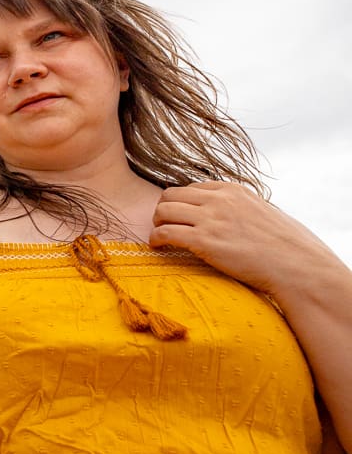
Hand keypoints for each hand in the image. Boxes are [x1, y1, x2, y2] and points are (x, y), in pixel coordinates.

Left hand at [149, 181, 335, 298]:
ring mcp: (211, 218)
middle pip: (170, 194)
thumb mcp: (262, 213)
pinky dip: (155, 238)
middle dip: (163, 209)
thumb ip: (240, 209)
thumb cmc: (285, 246)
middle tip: (164, 225)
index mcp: (233, 190)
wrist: (297, 266)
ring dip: (157, 223)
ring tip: (160, 236)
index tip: (180, 217)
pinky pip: (165, 232)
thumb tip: (229, 216)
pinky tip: (157, 246)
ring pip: (162, 210)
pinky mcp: (204, 240)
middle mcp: (220, 200)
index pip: (191, 188)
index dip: (181, 203)